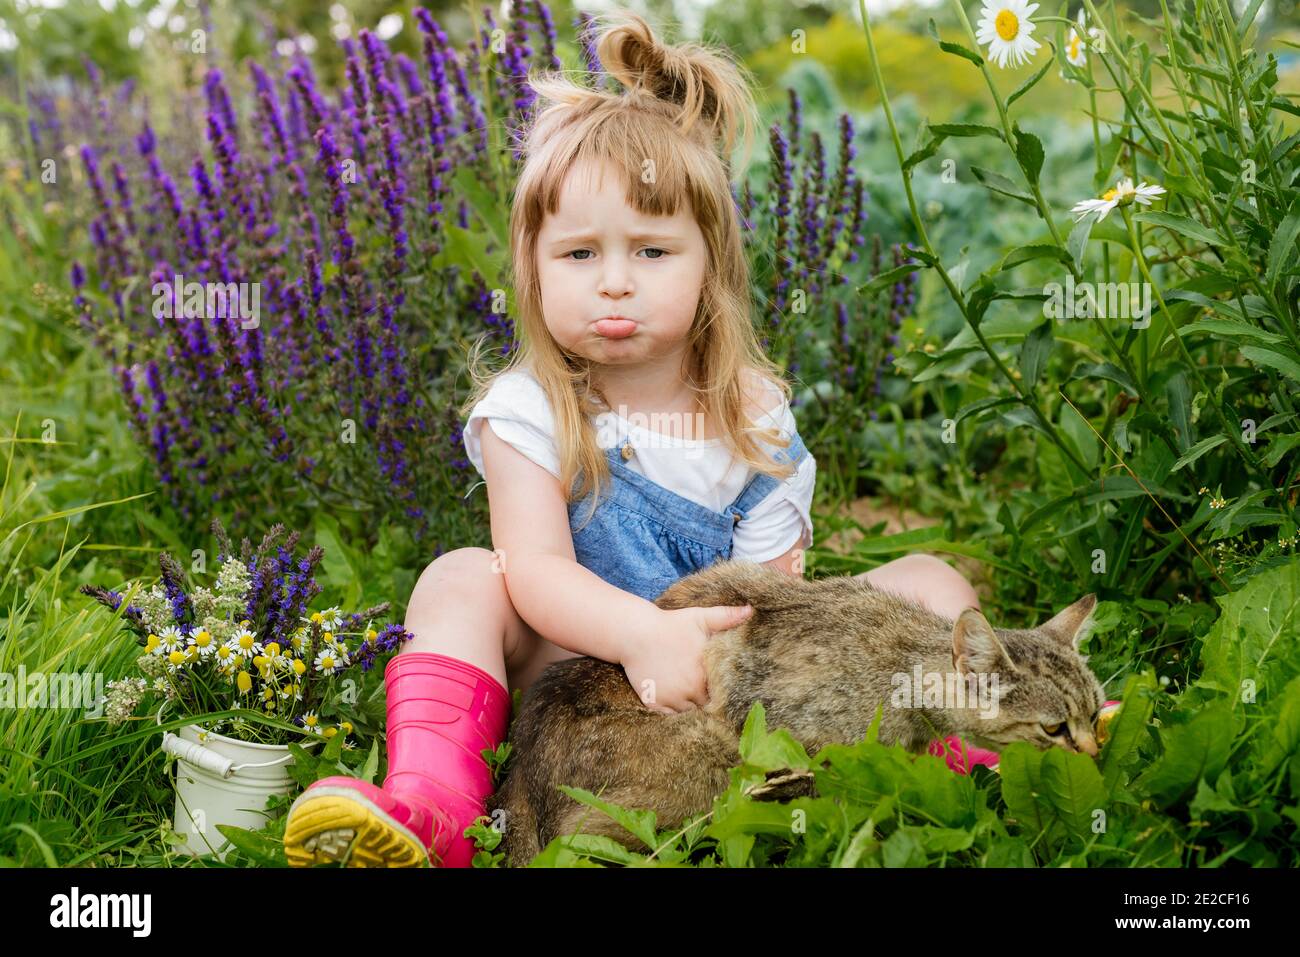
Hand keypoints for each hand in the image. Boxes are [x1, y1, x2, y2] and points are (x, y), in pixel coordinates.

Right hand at [621, 604, 753, 714]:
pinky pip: (669, 717)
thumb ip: (726, 617)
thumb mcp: (700, 617)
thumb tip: (751, 611)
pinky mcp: (654, 703)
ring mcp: (671, 699)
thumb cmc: (670, 624)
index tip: (723, 689)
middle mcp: (690, 691)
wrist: (634, 632)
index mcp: (705, 674)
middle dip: (708, 701)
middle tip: (705, 693)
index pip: (722, 694)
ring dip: (691, 707)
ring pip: (688, 713)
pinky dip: (673, 712)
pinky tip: (675, 701)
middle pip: (706, 706)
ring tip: (690, 697)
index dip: (724, 693)